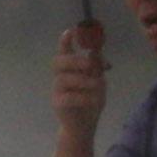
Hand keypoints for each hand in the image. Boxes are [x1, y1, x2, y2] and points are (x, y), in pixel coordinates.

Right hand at [53, 21, 109, 139]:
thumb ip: (97, 67)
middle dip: (75, 60)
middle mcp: (60, 77)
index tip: (70, 31)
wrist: (84, 125)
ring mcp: (57, 90)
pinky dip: (86, 97)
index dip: (65, 41)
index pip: (64, 51)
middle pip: (59, 61)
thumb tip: (95, 51)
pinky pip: (70, 96)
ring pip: (65, 78)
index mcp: (69, 69)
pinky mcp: (58, 103)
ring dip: (85, 80)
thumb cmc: (90, 101)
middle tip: (91, 64)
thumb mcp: (98, 81)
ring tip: (99, 86)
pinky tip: (95, 100)